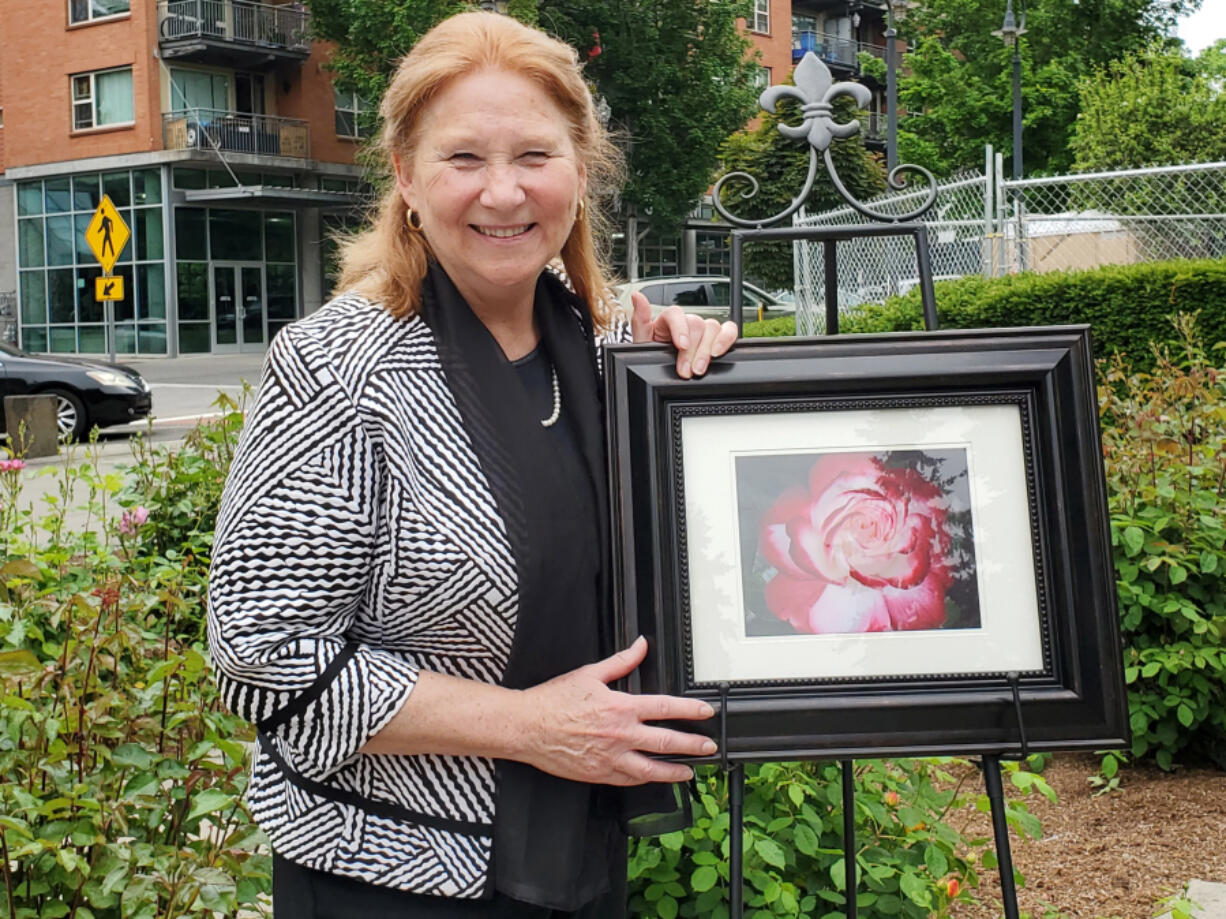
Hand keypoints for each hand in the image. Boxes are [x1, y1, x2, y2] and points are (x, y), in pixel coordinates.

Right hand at [519, 636, 716, 785]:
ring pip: (651, 770)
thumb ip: (621, 662)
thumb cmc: (554, 702)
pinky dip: (645, 780)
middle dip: (692, 745)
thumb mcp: (590, 674)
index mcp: (620, 708)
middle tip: (708, 746)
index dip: (689, 710)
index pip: (664, 708)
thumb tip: (640, 646)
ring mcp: (610, 758)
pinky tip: (653, 779)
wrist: (528, 727)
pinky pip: (628, 780)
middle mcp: (619, 735)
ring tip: (689, 771)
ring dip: (674, 771)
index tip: (705, 712)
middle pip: (666, 743)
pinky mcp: (598, 774)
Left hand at [630, 292, 738, 378]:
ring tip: (698, 370)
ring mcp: (704, 329)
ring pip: (713, 328)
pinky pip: (729, 331)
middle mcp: (688, 322)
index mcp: (668, 320)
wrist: (662, 371)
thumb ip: (639, 320)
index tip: (681, 346)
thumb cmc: (654, 356)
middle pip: (696, 324)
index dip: (680, 328)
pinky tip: (718, 353)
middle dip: (691, 351)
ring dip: (707, 350)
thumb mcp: (642, 342)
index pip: (676, 313)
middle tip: (685, 371)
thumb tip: (637, 296)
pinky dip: (727, 339)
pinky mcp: (718, 338)